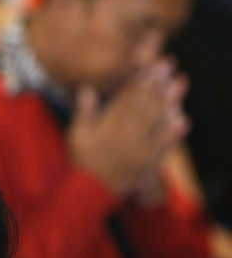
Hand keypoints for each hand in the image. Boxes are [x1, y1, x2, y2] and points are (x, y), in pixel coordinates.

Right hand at [68, 59, 189, 197]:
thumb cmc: (82, 161)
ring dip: (169, 101)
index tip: (149, 66)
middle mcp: (124, 134)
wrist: (90, 191)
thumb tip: (87, 89)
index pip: (126, 98)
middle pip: (143, 104)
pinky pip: (162, 145)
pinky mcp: (146, 162)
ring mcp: (137, 148)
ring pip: (155, 120)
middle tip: (168, 66)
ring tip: (180, 84)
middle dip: (156, 84)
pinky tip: (182, 120)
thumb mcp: (76, 135)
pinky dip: (173, 133)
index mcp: (107, 126)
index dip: (139, 81)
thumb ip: (83, 112)